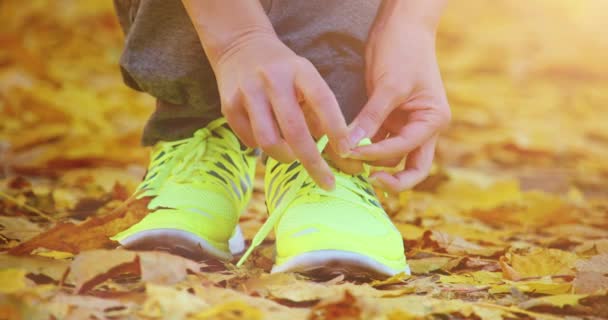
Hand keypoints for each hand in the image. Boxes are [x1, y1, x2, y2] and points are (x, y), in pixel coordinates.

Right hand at [213, 32, 348, 189]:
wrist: (240, 45)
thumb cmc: (283, 71)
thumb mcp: (306, 78)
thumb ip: (319, 111)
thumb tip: (338, 152)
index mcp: (299, 70)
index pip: (322, 100)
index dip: (336, 128)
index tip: (346, 152)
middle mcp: (273, 79)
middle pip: (294, 130)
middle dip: (313, 162)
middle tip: (327, 182)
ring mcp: (248, 91)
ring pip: (269, 141)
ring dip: (285, 157)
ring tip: (292, 156)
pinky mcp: (229, 104)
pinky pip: (250, 140)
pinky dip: (263, 148)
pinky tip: (269, 138)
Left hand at [348, 23, 450, 192]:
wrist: (401, 25)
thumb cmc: (403, 50)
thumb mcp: (389, 85)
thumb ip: (372, 117)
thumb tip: (351, 146)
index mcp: (433, 121)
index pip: (406, 148)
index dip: (377, 153)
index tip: (351, 151)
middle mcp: (423, 128)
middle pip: (413, 168)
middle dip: (392, 179)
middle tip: (367, 182)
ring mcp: (406, 125)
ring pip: (391, 158)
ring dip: (371, 162)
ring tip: (345, 162)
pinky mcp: (389, 120)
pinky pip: (378, 142)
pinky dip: (364, 148)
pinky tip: (346, 151)